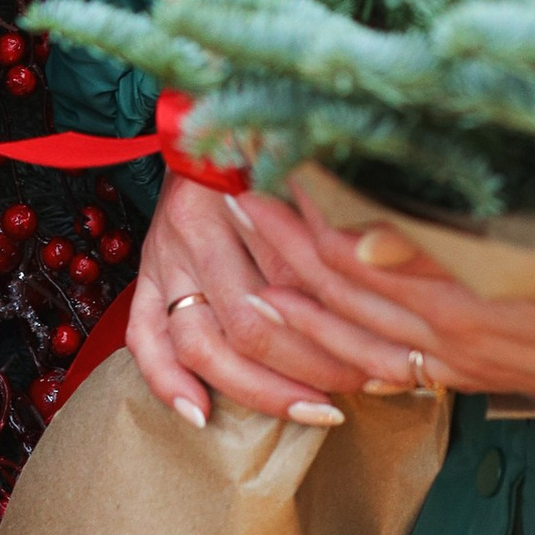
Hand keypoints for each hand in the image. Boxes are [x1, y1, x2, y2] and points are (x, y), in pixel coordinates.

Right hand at [131, 175, 424, 430]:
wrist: (205, 120)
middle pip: (250, 320)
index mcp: (242, 195)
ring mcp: (165, 255)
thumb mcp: (306, 170)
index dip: (341, 323)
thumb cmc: (268, 148)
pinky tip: (200, 414)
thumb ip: (334, 217)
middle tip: (358, 390)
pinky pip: (143, 337)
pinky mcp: (146, 273)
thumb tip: (390, 269)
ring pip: (201, 341)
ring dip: (256, 387)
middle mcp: (198, 228)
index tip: (386, 350)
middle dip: (309, 367)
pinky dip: (167, 381)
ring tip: (308, 411)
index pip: (293, 277)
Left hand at [235, 191, 534, 417]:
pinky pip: (385, 373)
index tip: (269, 161)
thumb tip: (366, 238)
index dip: (304, 209)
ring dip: (292, 304)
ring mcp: (457, 364)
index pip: (355, 249)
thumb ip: (454, 244)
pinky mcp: (473, 379)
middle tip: (229, 197)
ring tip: (244, 262)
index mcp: (463, 293)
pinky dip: (338, 355)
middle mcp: (448, 337)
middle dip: (278, 248)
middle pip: (337, 294)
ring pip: (349, 340)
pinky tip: (315, 336)